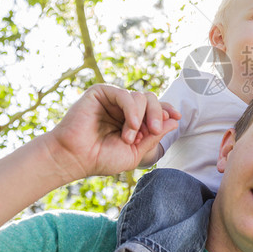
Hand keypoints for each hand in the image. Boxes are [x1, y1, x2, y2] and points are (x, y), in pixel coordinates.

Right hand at [43, 85, 179, 181]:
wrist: (75, 158)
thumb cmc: (100, 158)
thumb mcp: (135, 152)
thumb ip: (153, 137)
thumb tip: (174, 121)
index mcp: (131, 120)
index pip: (154, 109)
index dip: (166, 110)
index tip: (177, 116)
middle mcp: (123, 108)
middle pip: (151, 99)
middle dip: (158, 114)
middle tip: (156, 129)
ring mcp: (112, 99)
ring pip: (140, 97)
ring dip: (140, 118)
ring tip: (129, 138)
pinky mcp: (100, 93)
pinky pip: (125, 94)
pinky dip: (132, 109)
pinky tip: (131, 125)